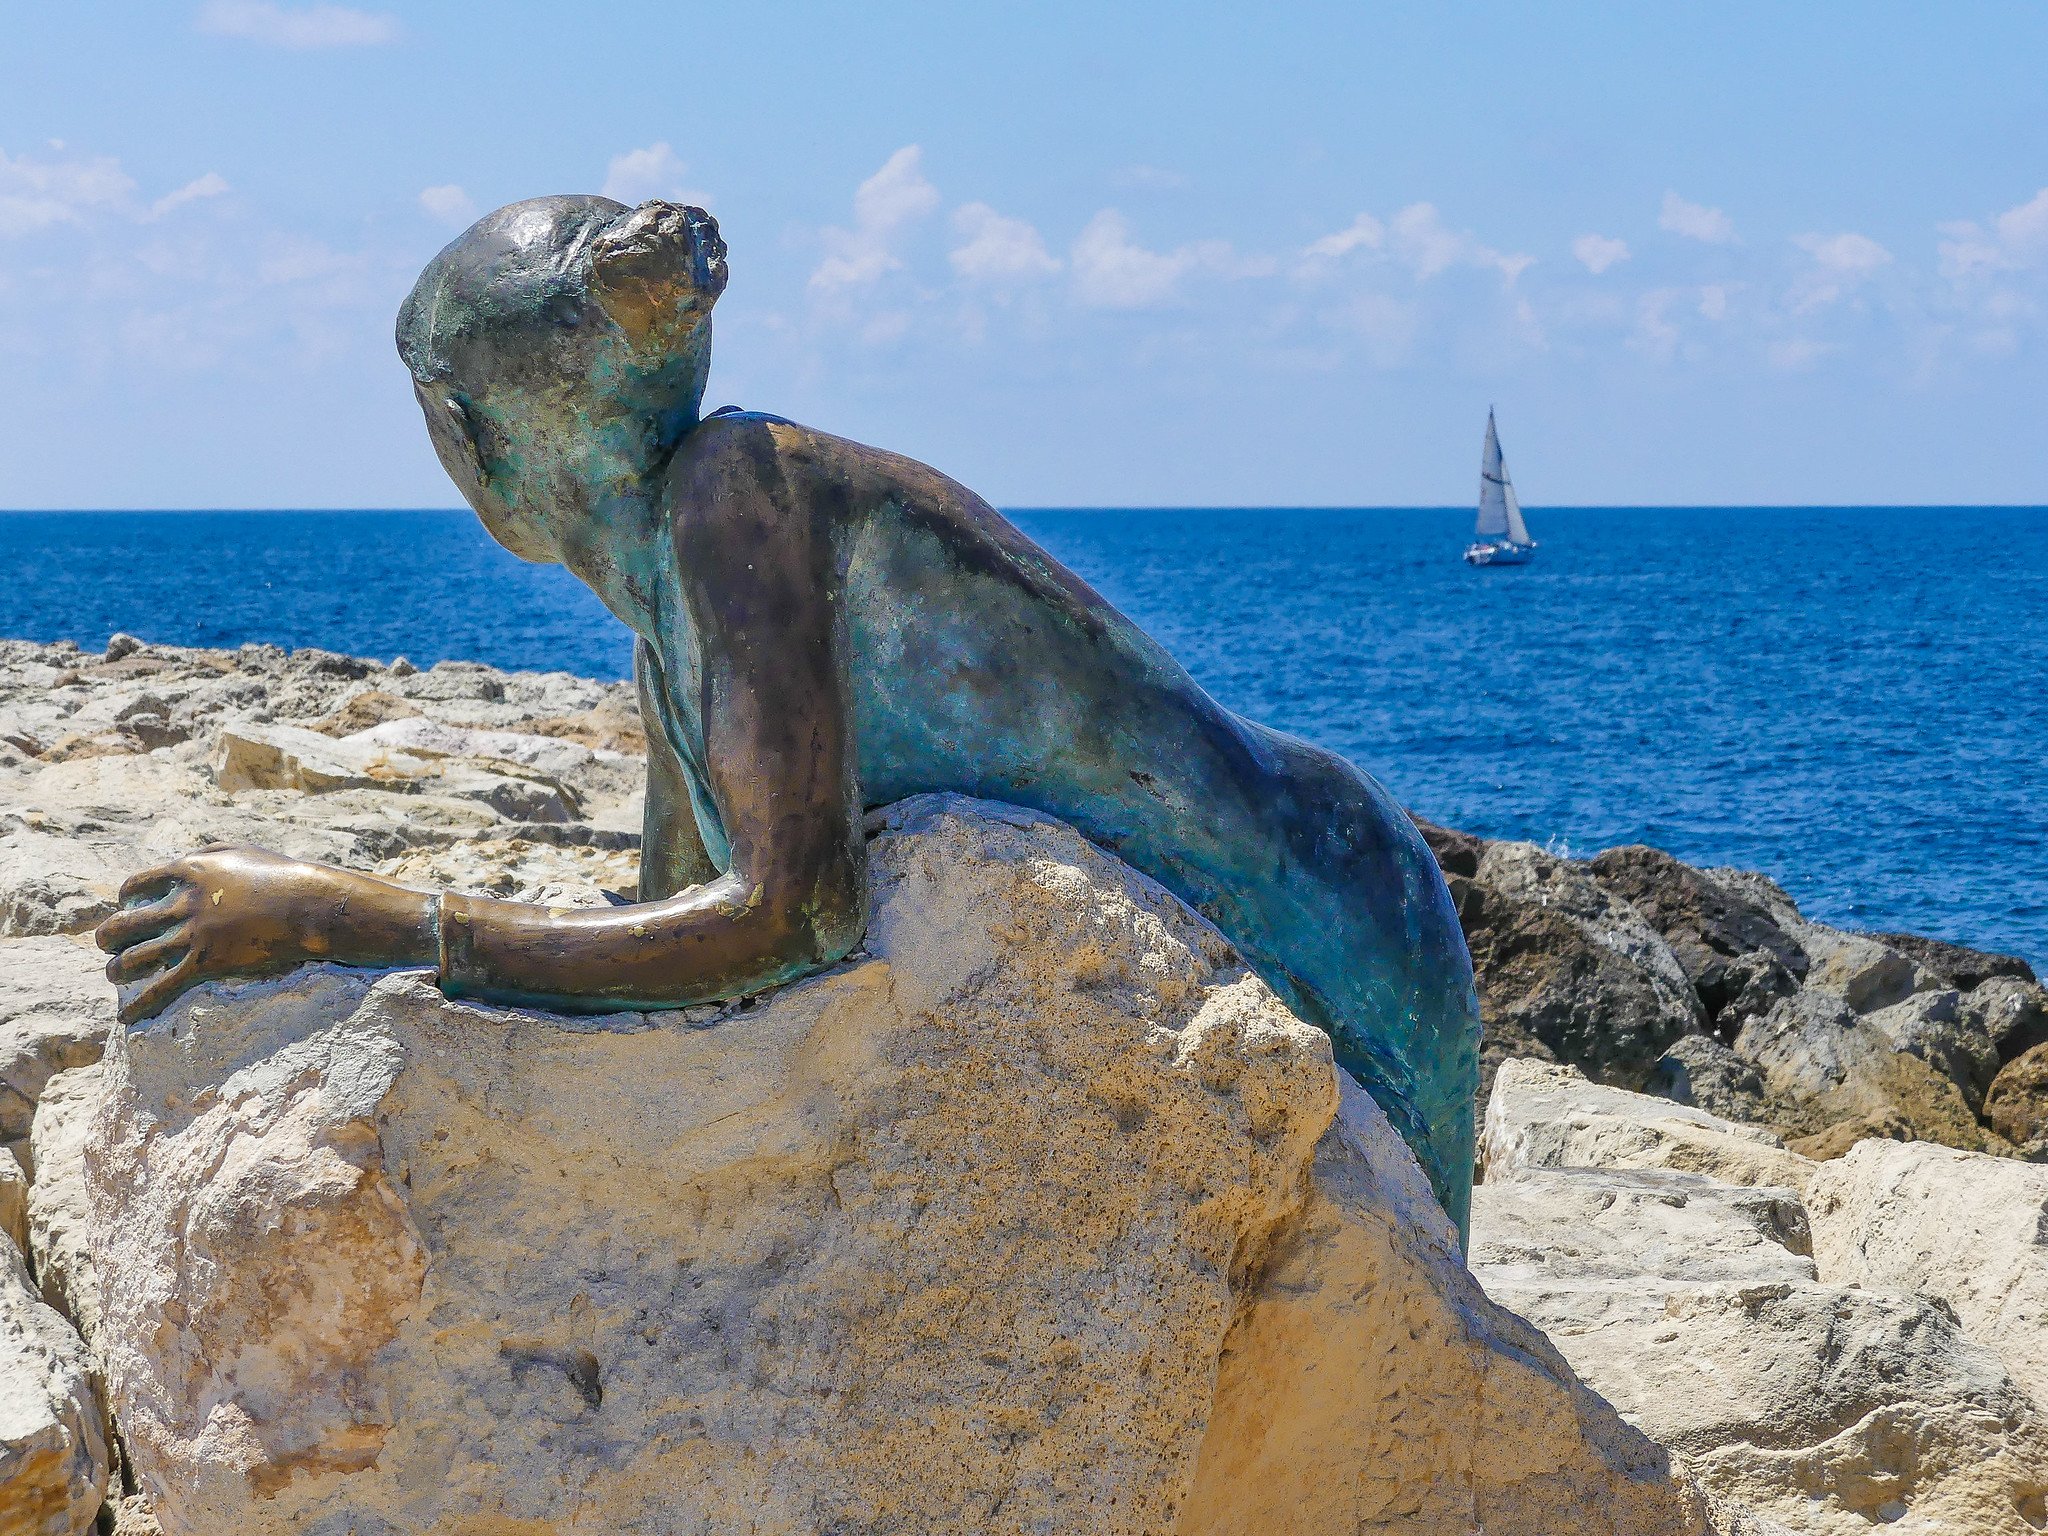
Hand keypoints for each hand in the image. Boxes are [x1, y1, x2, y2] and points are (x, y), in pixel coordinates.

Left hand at [94, 846, 430, 1025]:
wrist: (310, 905)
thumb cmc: (283, 876)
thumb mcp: (240, 852)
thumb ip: (208, 855)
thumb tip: (188, 862)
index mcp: (187, 872)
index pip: (134, 886)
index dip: (126, 900)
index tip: (129, 908)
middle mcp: (182, 904)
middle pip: (124, 925)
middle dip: (109, 937)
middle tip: (109, 944)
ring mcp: (192, 935)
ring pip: (134, 958)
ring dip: (118, 970)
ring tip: (117, 975)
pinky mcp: (206, 964)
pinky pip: (161, 989)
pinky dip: (141, 1005)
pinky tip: (128, 1017)